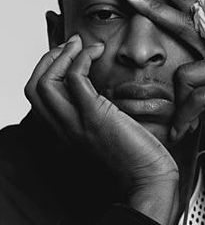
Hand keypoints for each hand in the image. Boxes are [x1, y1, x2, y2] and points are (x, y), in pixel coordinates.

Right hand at [24, 35, 178, 224]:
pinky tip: (96, 51)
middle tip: (71, 45)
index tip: (66, 55)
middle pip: (35, 87)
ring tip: (81, 44)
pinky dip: (81, 59)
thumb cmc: (134, 156)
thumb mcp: (105, 133)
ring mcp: (77, 122)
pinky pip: (75, 79)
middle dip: (49, 58)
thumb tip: (97, 91)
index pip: (38, 97)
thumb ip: (94, 115)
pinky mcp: (95, 116)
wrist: (149, 180)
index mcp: (65, 132)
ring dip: (62, 55)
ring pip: (46, 82)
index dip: (46, 70)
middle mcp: (64, 128)